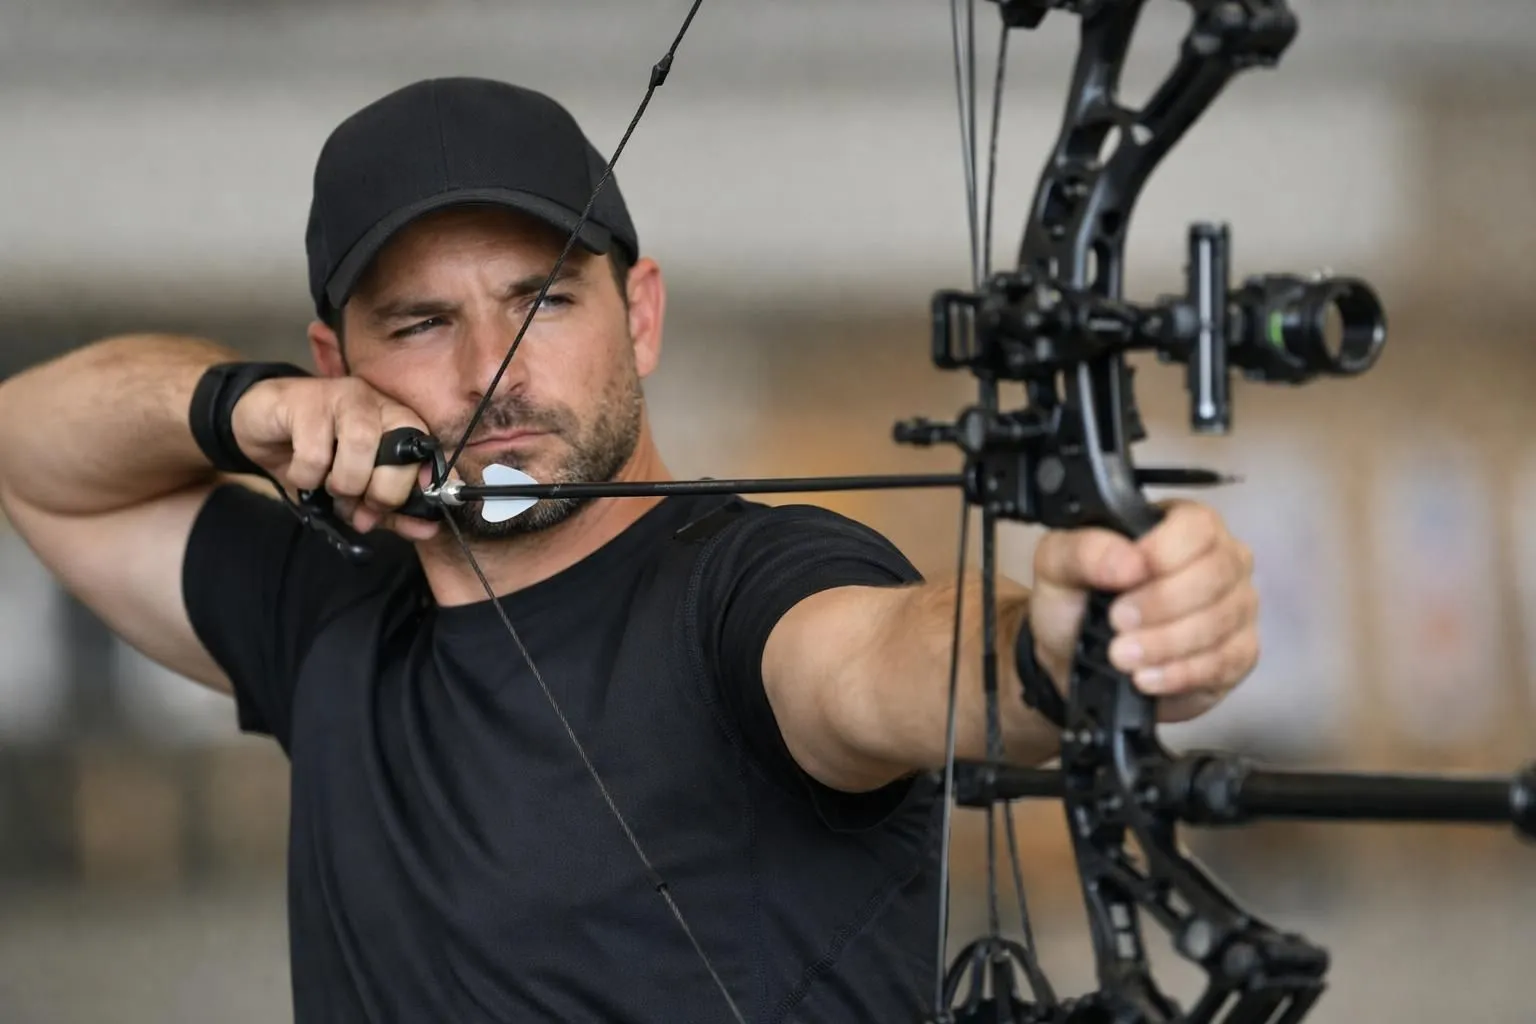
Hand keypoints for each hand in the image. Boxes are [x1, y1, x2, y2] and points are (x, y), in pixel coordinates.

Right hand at [229, 375, 440, 541]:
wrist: (261, 426)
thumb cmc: (315, 455)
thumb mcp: (356, 489)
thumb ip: (390, 510)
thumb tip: (427, 530)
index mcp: (398, 421)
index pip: (425, 456)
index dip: (411, 491)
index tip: (391, 511)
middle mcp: (377, 404)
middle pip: (396, 453)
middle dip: (378, 493)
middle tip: (356, 502)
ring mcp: (342, 397)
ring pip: (359, 447)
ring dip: (342, 483)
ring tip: (326, 485)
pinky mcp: (306, 401)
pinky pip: (314, 453)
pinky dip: (306, 477)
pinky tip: (299, 471)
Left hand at [1028, 500, 1257, 722]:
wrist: (1071, 660)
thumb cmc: (1074, 603)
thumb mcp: (1058, 565)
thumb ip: (1084, 550)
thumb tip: (1129, 561)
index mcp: (1179, 524)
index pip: (1197, 526)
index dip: (1164, 553)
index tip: (1125, 579)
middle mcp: (1218, 560)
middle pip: (1216, 573)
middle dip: (1162, 603)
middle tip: (1117, 621)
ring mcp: (1234, 607)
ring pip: (1220, 621)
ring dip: (1165, 643)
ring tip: (1122, 654)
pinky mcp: (1238, 654)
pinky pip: (1224, 662)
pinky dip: (1180, 673)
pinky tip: (1146, 676)